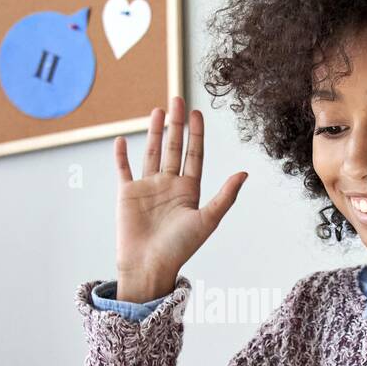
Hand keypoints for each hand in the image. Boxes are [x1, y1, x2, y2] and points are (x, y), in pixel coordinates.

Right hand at [114, 96, 247, 301]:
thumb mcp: (207, 220)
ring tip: (158, 110)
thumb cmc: (179, 249)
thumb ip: (225, 196)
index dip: (196, 134)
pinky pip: (124, 170)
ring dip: (154, 132)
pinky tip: (123, 139)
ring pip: (152, 152)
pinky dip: (122, 155)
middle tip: (177, 98)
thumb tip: (244, 173)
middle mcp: (169, 185)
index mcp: (189, 190)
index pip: (194, 155)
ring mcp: (148, 188)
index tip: (197, 113)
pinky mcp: (127, 194)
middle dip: (176, 124)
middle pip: (174, 148)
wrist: (149, 267)